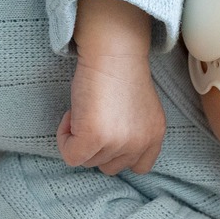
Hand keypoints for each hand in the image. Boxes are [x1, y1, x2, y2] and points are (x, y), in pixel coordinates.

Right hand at [58, 48, 164, 174]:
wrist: (113, 52)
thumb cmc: (121, 71)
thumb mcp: (139, 109)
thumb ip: (132, 131)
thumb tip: (106, 146)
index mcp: (154, 136)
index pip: (139, 167)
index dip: (118, 153)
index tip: (109, 133)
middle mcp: (140, 143)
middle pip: (108, 166)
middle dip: (96, 146)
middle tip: (92, 116)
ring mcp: (118, 143)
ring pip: (88, 161)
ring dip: (79, 138)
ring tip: (84, 109)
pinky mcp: (94, 138)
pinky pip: (70, 156)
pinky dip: (64, 138)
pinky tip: (72, 115)